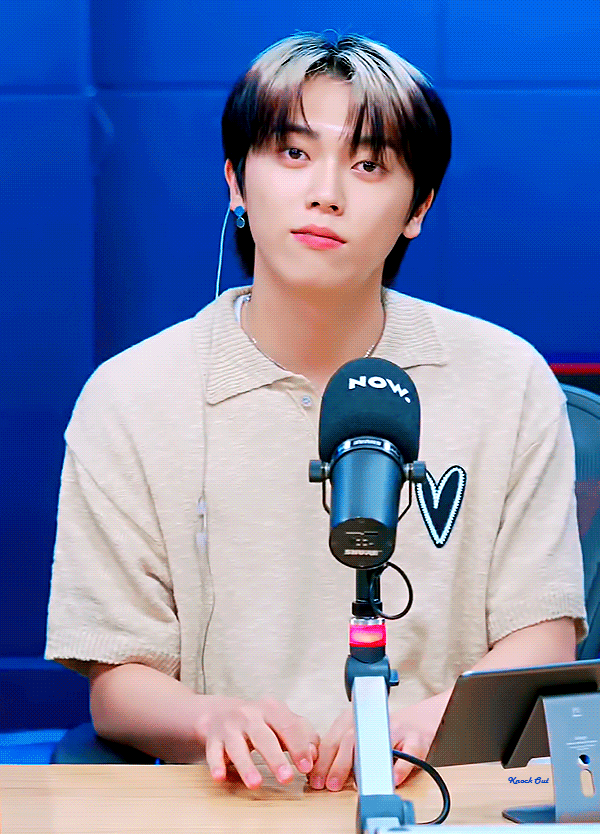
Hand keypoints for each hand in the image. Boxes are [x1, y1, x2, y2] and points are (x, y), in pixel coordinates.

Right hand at [196, 695, 318, 788]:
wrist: (221, 712)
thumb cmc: (261, 723)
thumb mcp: (282, 722)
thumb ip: (303, 736)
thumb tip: (313, 756)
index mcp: (272, 708)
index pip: (288, 726)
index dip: (299, 747)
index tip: (306, 767)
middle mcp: (249, 714)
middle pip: (264, 737)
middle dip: (276, 758)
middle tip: (287, 778)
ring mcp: (229, 726)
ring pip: (237, 746)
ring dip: (247, 765)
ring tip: (256, 784)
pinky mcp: (213, 738)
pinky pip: (213, 752)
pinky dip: (216, 764)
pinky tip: (220, 777)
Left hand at [309, 694, 445, 790]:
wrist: (420, 722)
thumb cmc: (385, 733)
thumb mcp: (361, 736)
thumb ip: (343, 751)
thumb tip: (320, 774)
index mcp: (356, 719)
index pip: (334, 738)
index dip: (323, 759)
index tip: (316, 779)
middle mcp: (375, 722)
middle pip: (351, 739)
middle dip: (338, 764)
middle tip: (331, 784)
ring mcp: (396, 730)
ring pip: (376, 743)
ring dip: (364, 766)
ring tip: (354, 784)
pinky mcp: (416, 740)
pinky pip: (408, 754)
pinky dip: (400, 768)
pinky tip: (391, 779)